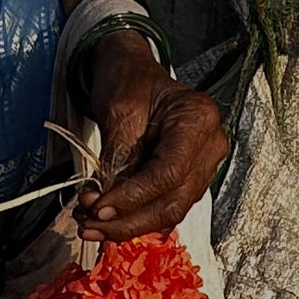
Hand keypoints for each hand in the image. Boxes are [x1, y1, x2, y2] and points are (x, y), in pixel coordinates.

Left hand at [75, 30, 226, 242]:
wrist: (132, 72)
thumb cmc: (129, 80)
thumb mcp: (119, 110)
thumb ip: (117, 158)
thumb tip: (103, 204)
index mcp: (198, 118)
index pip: (168, 174)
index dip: (132, 198)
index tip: (98, 209)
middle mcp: (209, 146)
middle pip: (172, 202)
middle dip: (127, 221)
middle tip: (89, 226)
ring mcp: (202, 166)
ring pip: (168, 212)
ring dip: (127, 225)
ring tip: (90, 226)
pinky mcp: (187, 180)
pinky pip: (163, 208)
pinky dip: (134, 219)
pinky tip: (106, 222)